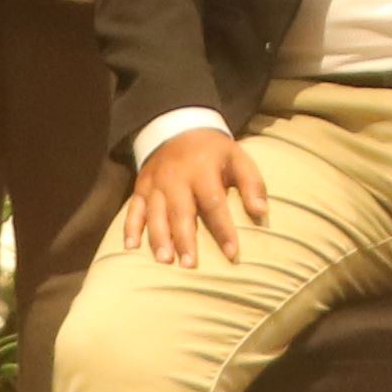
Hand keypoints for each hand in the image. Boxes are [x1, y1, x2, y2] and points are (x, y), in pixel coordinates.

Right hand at [122, 125, 267, 263]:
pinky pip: (133, 208)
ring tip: (165, 260)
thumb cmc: (214, 151)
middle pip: (180, 212)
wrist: (179, 126)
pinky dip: (130, 228)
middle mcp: (175, 177)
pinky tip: (130, 248)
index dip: (223, 229)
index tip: (232, 253)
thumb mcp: (238, 157)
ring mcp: (155, 183)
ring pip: (154, 213)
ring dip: (158, 237)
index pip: (213, 203)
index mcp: (202, 170)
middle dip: (185, 239)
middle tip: (190, 265)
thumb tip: (261, 212)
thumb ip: (251, 184)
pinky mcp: (141, 186)